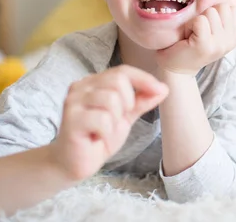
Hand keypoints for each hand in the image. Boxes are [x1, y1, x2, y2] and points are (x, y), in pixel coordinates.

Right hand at [48, 65, 168, 180]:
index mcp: (93, 83)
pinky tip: (96, 138)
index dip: (144, 79)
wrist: (74, 164)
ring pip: (111, 99)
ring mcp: (73, 102)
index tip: (160, 90)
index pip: (122, 71)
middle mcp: (80, 87)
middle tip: (117, 121)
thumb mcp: (125, 117)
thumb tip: (164, 88)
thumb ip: (141, 101)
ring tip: (105, 131)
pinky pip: (102, 119)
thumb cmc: (98, 137)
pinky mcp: (71, 120)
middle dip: (128, 103)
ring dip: (115, 120)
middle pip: (118, 81)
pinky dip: (106, 132)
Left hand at [156, 3, 235, 75]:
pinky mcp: (205, 45)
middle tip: (196, 30)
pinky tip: (187, 37)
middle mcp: (230, 41)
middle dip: (205, 13)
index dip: (214, 10)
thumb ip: (219, 16)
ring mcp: (219, 44)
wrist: (174, 69)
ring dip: (195, 20)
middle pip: (222, 6)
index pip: (230, 6)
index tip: (204, 26)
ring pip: (211, 12)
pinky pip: (200, 21)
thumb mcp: (210, 30)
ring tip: (191, 34)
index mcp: (233, 36)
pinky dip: (189, 25)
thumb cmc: (188, 44)